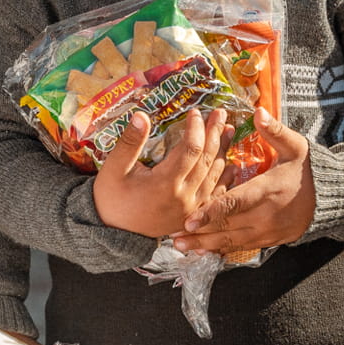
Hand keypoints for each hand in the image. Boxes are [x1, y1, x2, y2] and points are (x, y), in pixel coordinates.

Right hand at [92, 109, 230, 237]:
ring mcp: (191, 208)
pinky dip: (225, 178)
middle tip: (220, 113)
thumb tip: (141, 115)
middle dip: (214, 133)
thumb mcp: (114, 169)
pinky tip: (232, 166)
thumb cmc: (111, 199)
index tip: (195, 112)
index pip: (190, 149)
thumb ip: (129, 142)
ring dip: (223, 151)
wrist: (113, 233)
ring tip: (229, 131)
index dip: (196, 128)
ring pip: (215, 175)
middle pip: (206, 159)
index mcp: (165, 184)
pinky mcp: (192, 215)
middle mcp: (184, 197)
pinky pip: (215, 195)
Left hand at [172, 107, 315, 253]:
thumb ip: (274, 131)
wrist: (329, 198)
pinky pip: (242, 248)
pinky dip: (222, 251)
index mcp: (268, 189)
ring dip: (206, 246)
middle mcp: (266, 215)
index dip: (211, 212)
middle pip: (228, 228)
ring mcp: (268, 231)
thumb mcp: (295, 146)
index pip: (235, 203)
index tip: (189, 219)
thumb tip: (258, 112)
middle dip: (199, 233)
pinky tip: (204, 252)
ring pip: (232, 242)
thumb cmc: (307, 169)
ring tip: (181, 247)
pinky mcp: (270, 241)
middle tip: (174, 237)